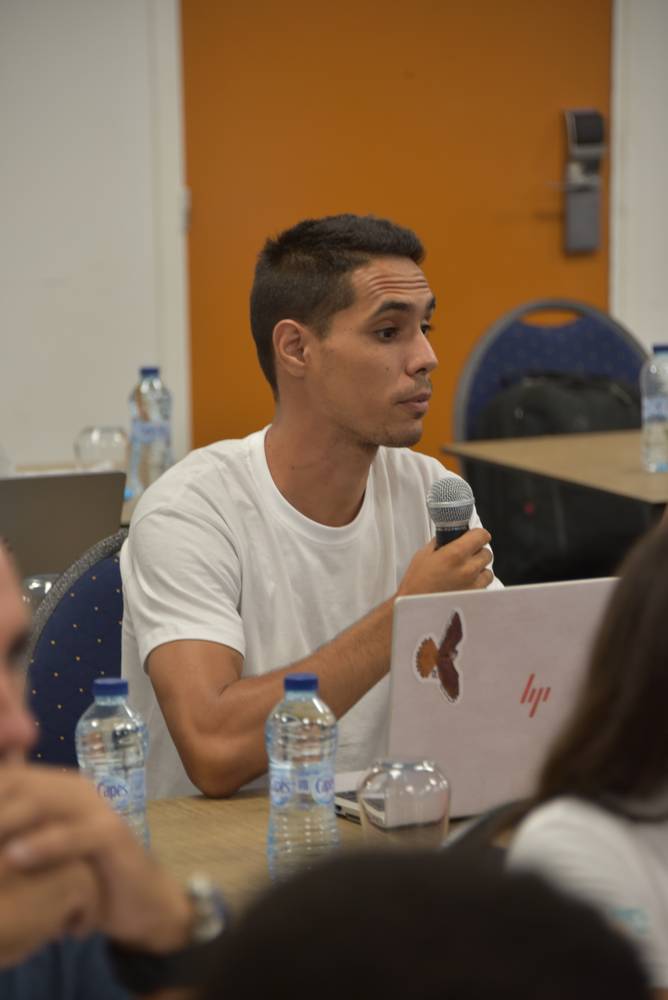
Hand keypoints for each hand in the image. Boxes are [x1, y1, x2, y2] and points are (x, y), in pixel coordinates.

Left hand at [0, 765, 191, 954]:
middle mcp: (73, 788)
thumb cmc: (82, 877)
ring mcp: (95, 807)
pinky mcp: (112, 833)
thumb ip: (16, 836)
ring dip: (3, 822)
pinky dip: (44, 844)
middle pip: (17, 784)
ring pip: (41, 803)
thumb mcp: (43, 854)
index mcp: (54, 787)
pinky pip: (75, 834)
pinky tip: (14, 858)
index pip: (8, 778)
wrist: (141, 900)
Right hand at [398, 529, 492, 596]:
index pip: (481, 535)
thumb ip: (441, 543)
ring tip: (466, 572)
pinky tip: (465, 584)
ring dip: (479, 569)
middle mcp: (468, 569)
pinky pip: (484, 587)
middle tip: (466, 555)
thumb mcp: (424, 554)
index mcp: (455, 554)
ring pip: (488, 571)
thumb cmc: (417, 583)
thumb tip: (449, 537)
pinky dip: (478, 584)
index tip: (475, 536)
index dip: (478, 534)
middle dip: (477, 552)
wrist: (415, 607)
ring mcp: (473, 585)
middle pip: (487, 553)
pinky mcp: (475, 598)